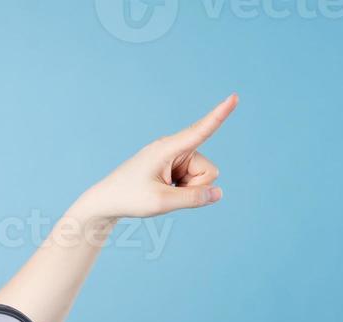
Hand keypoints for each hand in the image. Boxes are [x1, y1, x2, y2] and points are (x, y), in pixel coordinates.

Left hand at [77, 93, 237, 221]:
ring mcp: (175, 156)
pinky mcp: (175, 165)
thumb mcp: (161, 202)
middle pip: (209, 170)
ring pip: (204, 177)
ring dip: (189, 190)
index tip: (234, 97)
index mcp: (167, 149)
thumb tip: (218, 193)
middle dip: (196, 187)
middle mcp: (174, 148)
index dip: (219, 115)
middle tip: (166, 193)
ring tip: (162, 190)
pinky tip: (163, 189)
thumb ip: (192, 198)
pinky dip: (183, 190)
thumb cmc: (130, 198)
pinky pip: (194, 180)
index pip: (199, 130)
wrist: (108, 201)